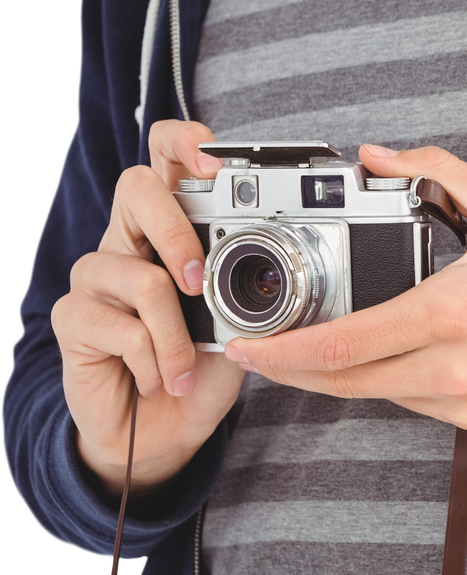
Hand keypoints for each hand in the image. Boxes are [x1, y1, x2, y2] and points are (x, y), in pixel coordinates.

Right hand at [52, 120, 245, 500]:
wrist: (165, 431)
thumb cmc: (204, 367)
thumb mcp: (243, 323)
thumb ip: (254, 286)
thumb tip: (285, 266)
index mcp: (171, 228)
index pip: (165, 157)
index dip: (183, 142)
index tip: (216, 161)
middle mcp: (129, 239)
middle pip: (135, 187)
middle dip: (177, 232)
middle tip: (200, 283)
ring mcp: (96, 277)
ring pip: (143, 279)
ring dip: (177, 337)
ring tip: (186, 369)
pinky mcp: (73, 318)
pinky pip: (123, 329)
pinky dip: (156, 363)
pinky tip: (161, 379)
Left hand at [225, 145, 466, 428]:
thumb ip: (435, 173)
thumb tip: (378, 156)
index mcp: (448, 312)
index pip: (343, 343)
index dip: (283, 352)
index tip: (247, 347)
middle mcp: (449, 367)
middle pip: (342, 381)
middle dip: (288, 371)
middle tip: (253, 355)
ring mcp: (461, 399)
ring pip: (373, 394)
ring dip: (332, 375)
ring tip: (304, 349)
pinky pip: (409, 402)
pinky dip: (379, 381)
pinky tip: (371, 357)